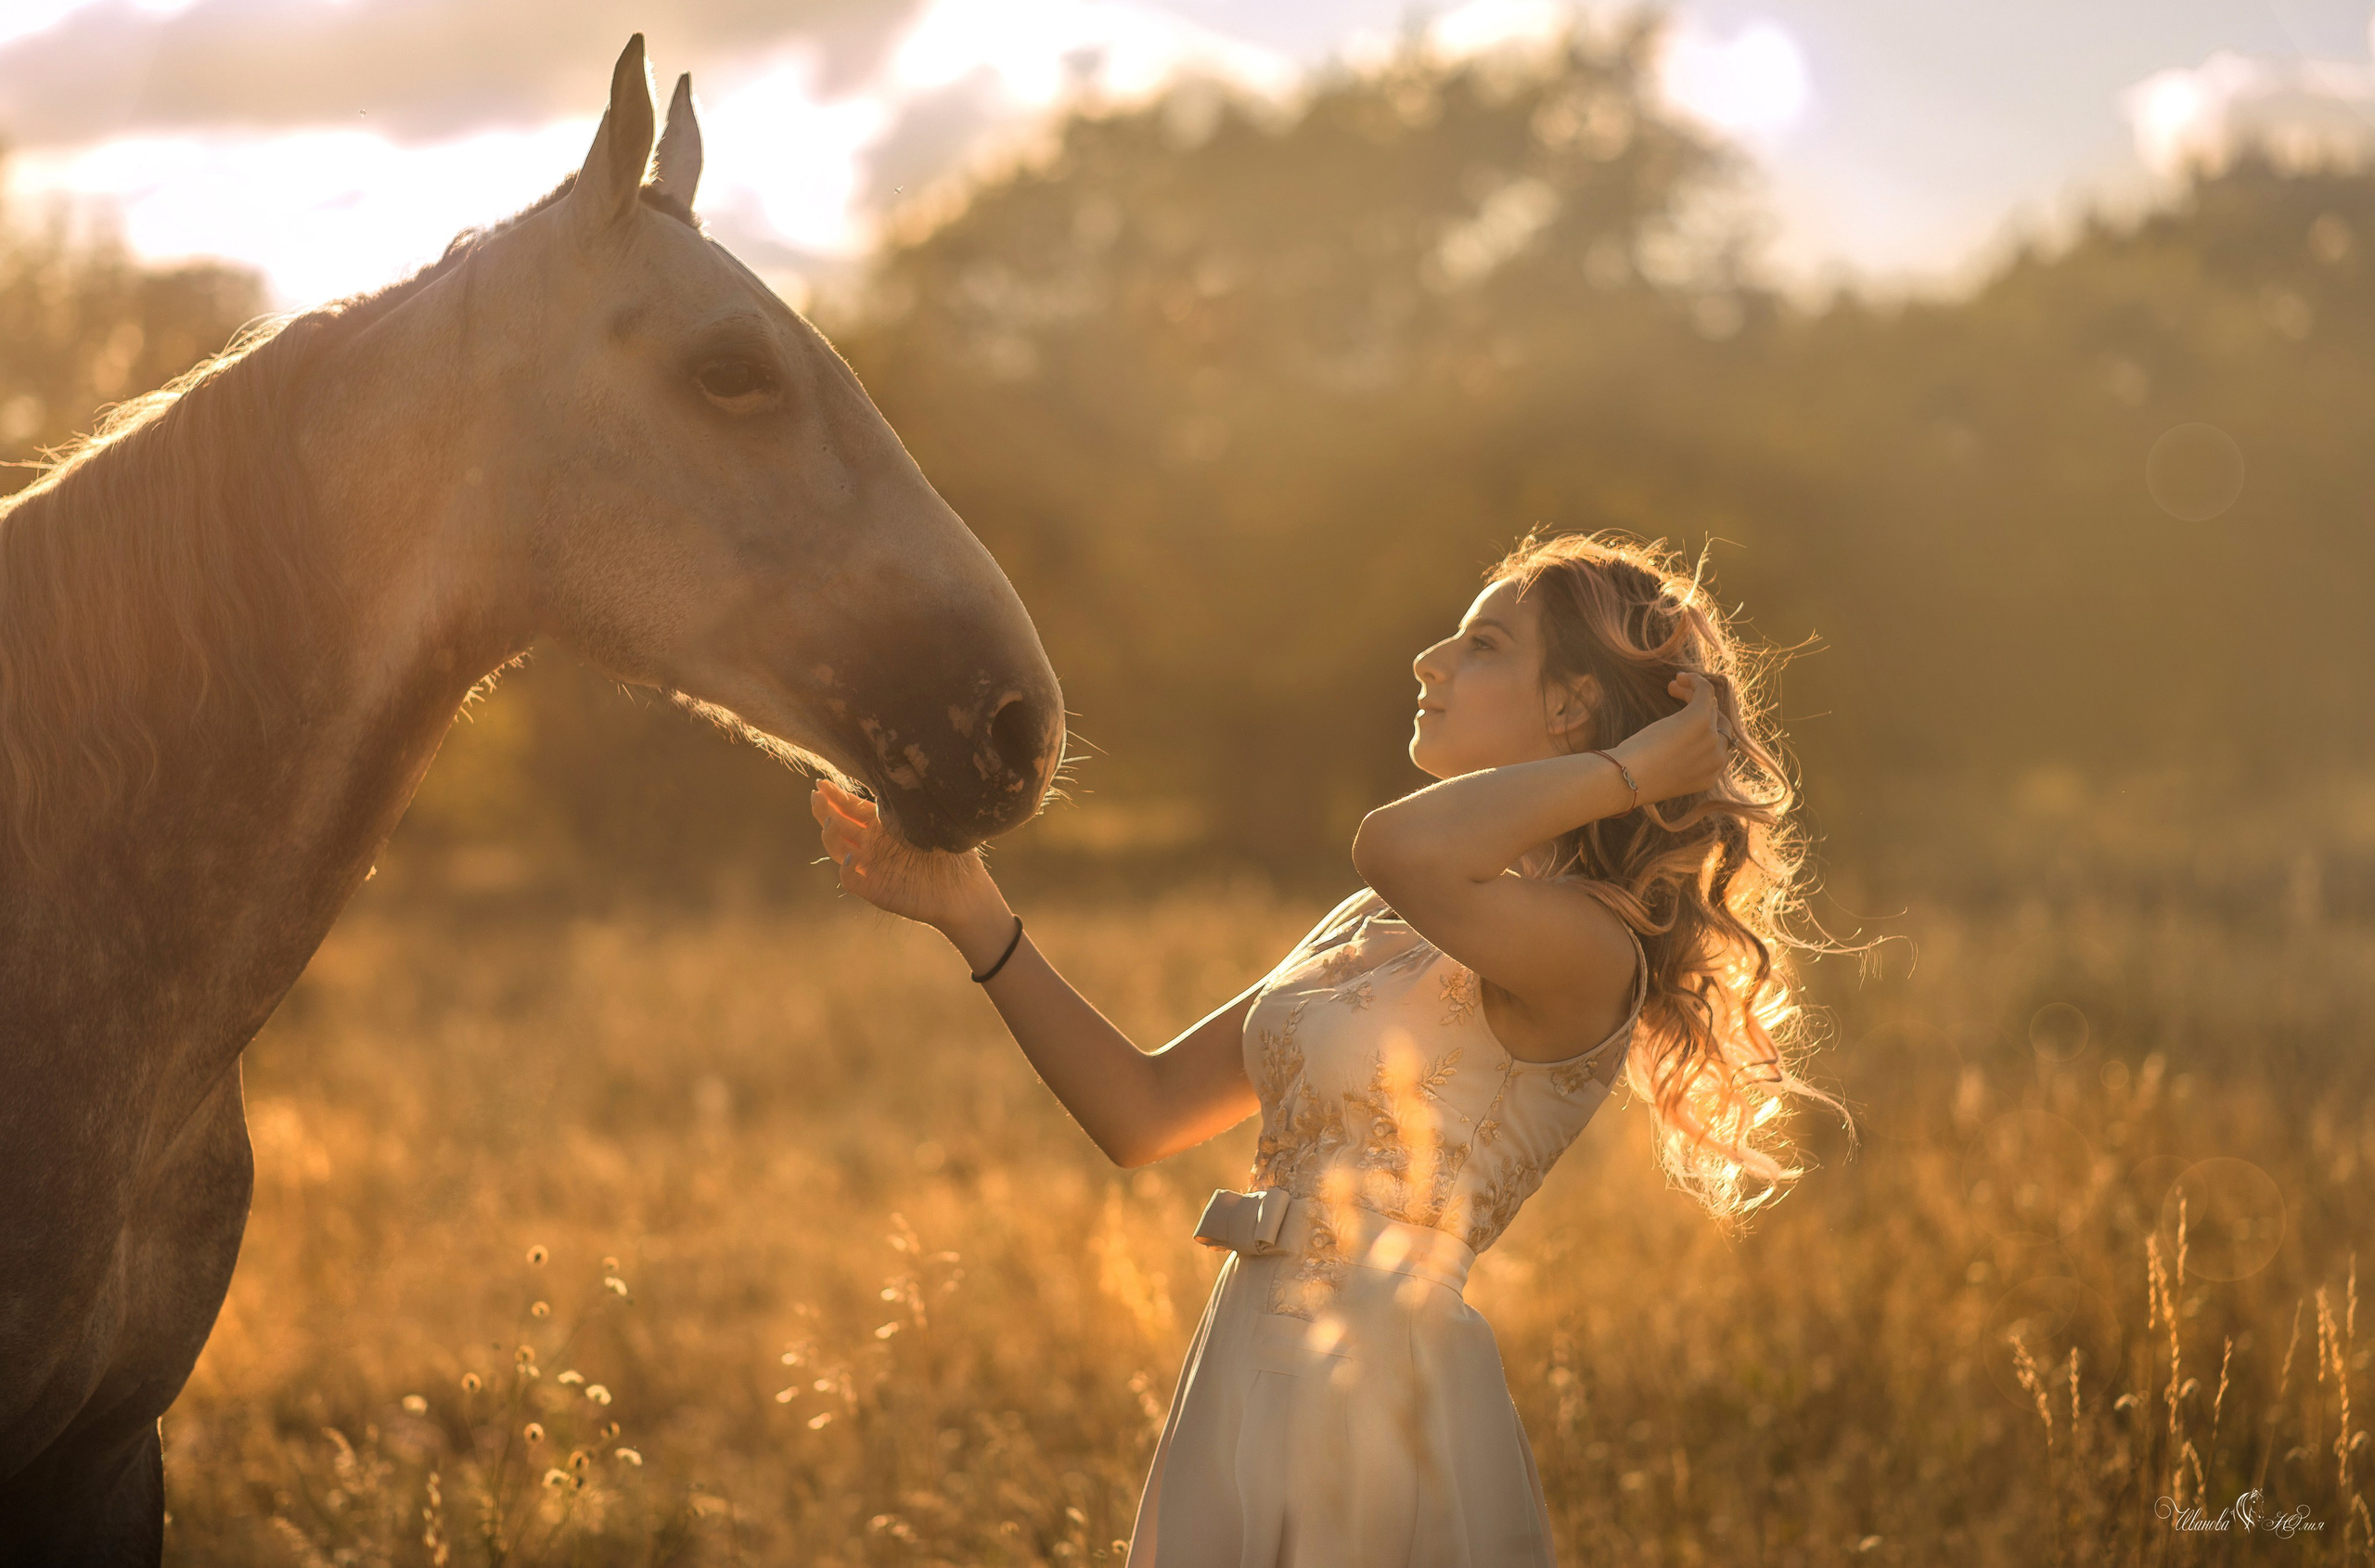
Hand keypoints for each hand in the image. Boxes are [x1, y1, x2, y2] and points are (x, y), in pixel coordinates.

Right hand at [810, 777, 1006, 938]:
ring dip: (830, 835)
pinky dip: (846, 868)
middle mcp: (872, 844)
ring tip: (831, 822)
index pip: (851, 808)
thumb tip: (895, 774)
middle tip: (815, 797)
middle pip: (838, 824)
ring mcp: (871, 866)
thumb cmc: (953, 854)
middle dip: (824, 810)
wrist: (964, 891)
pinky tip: (852, 857)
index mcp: (884, 825)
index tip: (822, 783)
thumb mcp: (931, 822)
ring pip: (837, 849)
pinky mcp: (874, 889)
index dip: (835, 796)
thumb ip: (910, 805)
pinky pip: (850, 878)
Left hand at [1612, 671, 1732, 806]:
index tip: (1682, 721)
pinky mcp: (1699, 719)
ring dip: (1693, 692)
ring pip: (1710, 705)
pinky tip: (1680, 678)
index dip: (1705, 728)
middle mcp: (1717, 759)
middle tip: (1677, 697)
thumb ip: (1678, 762)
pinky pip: (1705, 691)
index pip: (1718, 745)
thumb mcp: (1664, 773)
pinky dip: (1696, 681)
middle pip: (1717, 722)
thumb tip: (1674, 745)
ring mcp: (1711, 739)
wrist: (1626, 780)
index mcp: (1710, 777)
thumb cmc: (1633, 778)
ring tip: (1672, 686)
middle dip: (1701, 708)